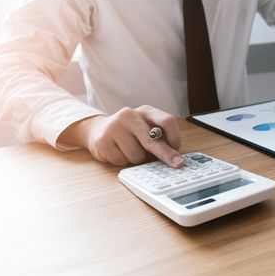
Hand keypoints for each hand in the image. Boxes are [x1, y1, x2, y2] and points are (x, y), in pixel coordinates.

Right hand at [58, 105, 183, 167]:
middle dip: (165, 154)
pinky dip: (123, 161)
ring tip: (129, 150)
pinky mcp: (103, 141)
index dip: (175, 137)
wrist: (97, 129)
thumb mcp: (146, 128)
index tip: (177, 150)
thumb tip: (174, 156)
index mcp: (145, 111)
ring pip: (136, 155)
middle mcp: (129, 115)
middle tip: (176, 164)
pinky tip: (118, 151)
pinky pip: (122, 161)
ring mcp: (114, 127)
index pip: (167, 121)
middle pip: (152, 140)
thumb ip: (159, 137)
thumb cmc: (129, 132)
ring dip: (136, 159)